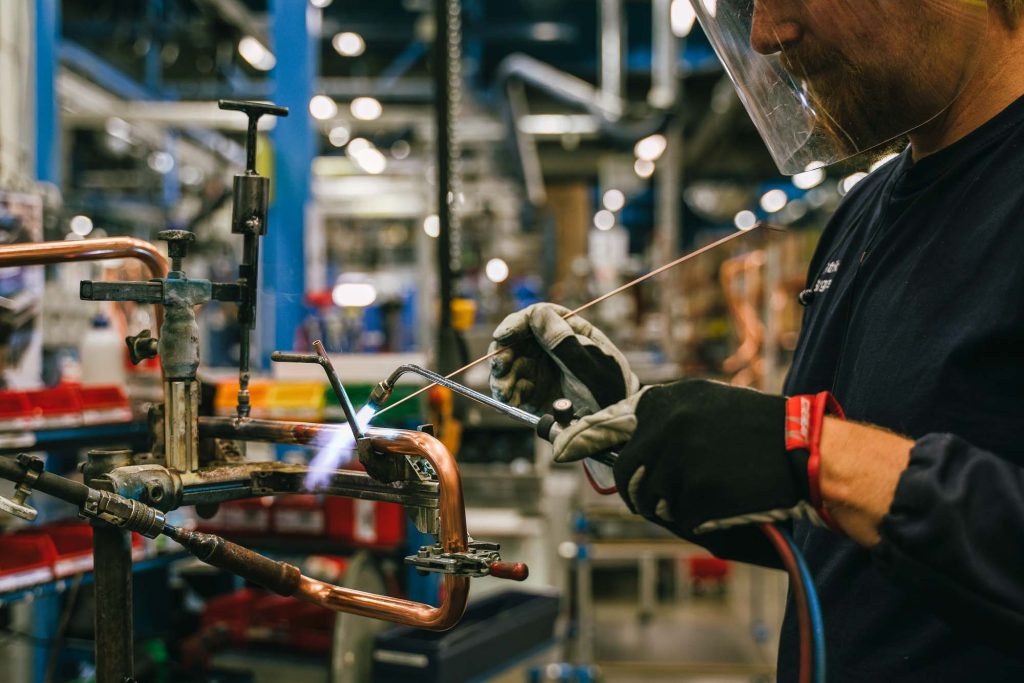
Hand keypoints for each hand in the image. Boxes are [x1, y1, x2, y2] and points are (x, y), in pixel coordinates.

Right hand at [488, 303, 638, 413]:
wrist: (614, 427)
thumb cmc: (610, 391)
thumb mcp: (591, 366)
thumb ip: (564, 342)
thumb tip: (538, 314)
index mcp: (569, 332)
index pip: (538, 317)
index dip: (517, 324)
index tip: (503, 335)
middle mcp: (550, 349)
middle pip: (516, 341)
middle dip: (503, 353)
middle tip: (499, 367)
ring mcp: (540, 370)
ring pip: (510, 365)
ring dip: (501, 377)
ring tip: (504, 391)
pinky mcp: (533, 393)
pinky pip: (512, 389)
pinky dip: (507, 394)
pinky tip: (509, 401)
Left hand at [553, 379, 843, 534]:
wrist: (804, 450)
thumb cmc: (759, 430)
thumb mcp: (707, 404)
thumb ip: (665, 418)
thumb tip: (625, 442)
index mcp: (666, 399)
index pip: (608, 423)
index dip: (582, 439)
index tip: (561, 449)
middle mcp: (664, 424)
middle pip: (626, 472)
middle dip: (638, 490)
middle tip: (657, 495)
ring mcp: (677, 458)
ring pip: (651, 498)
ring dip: (670, 504)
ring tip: (707, 489)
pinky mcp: (693, 490)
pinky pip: (679, 515)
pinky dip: (696, 516)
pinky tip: (722, 498)